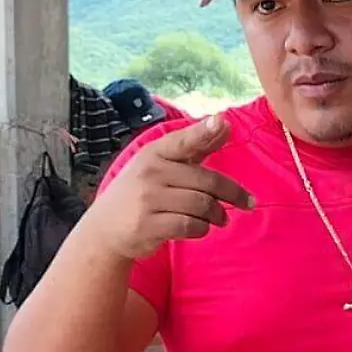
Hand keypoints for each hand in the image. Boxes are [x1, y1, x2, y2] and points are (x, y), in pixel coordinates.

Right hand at [81, 113, 253, 262]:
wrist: (105, 229)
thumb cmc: (143, 192)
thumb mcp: (162, 164)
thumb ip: (195, 147)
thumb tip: (224, 122)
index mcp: (155, 153)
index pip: (184, 141)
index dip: (204, 132)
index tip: (222, 122)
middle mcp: (150, 172)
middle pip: (208, 182)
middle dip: (233, 194)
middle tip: (246, 203)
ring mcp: (147, 199)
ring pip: (203, 205)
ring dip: (217, 215)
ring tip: (219, 218)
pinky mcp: (148, 225)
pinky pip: (191, 226)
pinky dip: (202, 229)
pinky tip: (199, 228)